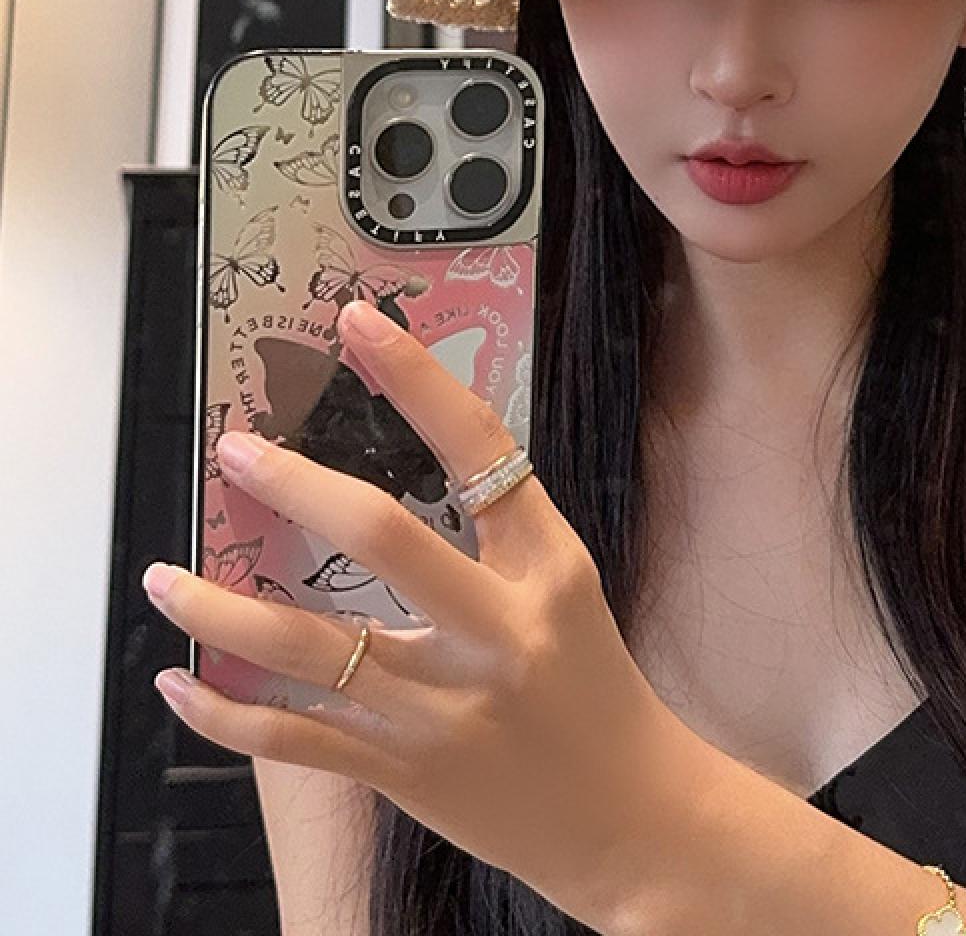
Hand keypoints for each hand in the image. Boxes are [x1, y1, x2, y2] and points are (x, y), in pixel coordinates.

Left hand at [143, 298, 700, 928]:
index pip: (480, 450)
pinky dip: (226, 711)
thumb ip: (497, 535)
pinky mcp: (403, 772)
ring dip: (220, 609)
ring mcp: (443, 708)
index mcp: (546, 570)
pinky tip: (180, 683)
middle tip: (236, 449)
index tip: (361, 324)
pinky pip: (293, 738)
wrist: (630, 814)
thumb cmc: (596, 689)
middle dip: (296, 483)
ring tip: (161, 576)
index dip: (416, 379)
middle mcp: (495, 631)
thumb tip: (404, 472)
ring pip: (309, 647)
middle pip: (382, 536)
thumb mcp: (566, 589)